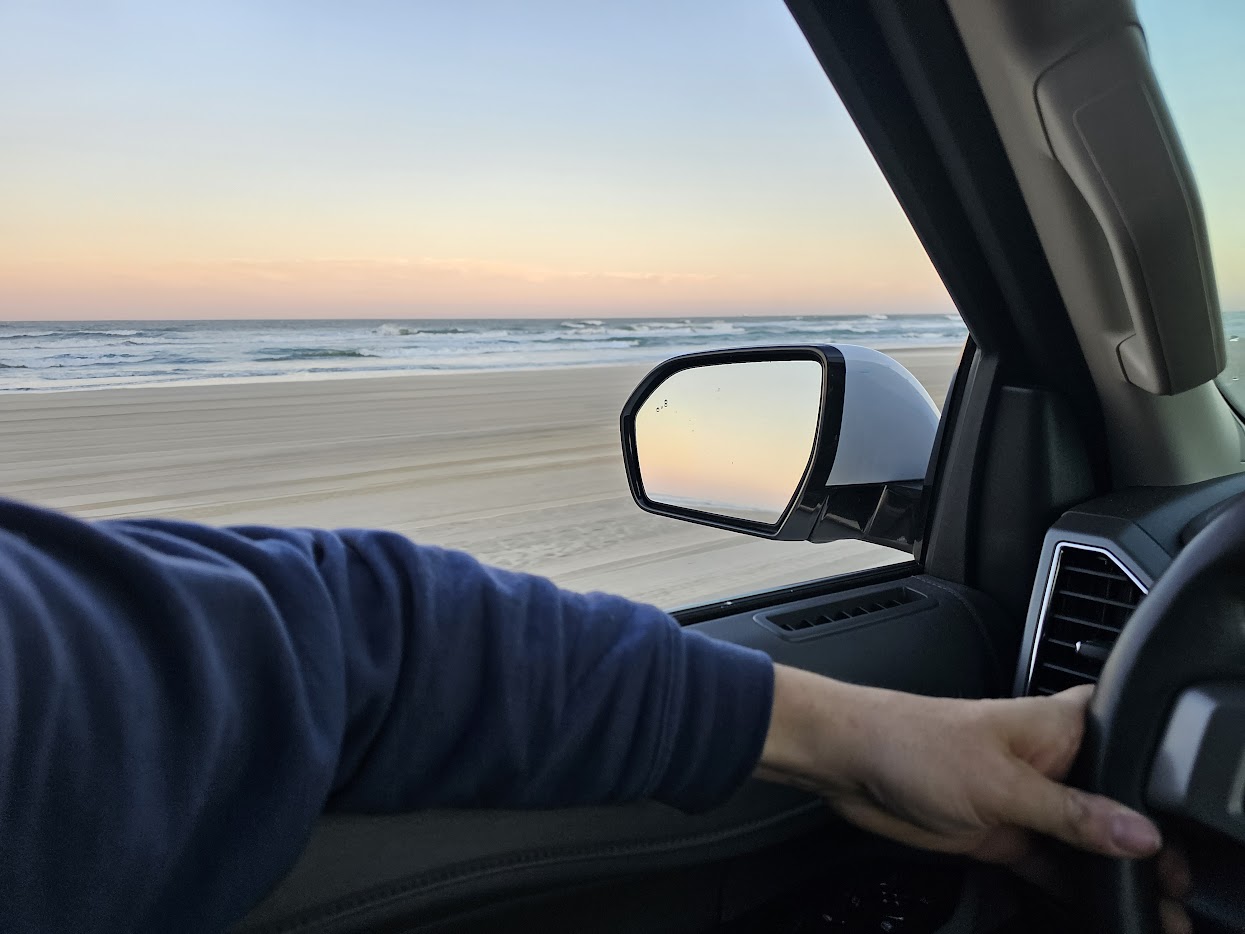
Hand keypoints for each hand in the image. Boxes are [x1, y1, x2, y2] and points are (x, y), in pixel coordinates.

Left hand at [755, 667, 1189, 929]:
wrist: (849, 762)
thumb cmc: (914, 741)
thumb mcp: (1003, 782)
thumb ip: (1072, 814)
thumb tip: (1141, 834)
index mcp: (1059, 727)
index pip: (1130, 748)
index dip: (1156, 790)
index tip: (1176, 835)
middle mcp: (1050, 762)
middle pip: (1113, 806)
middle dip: (1140, 843)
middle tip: (1169, 885)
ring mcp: (1027, 799)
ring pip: (1086, 841)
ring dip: (1110, 871)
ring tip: (1147, 906)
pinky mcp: (1003, 831)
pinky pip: (1052, 864)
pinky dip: (1072, 886)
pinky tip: (1099, 909)